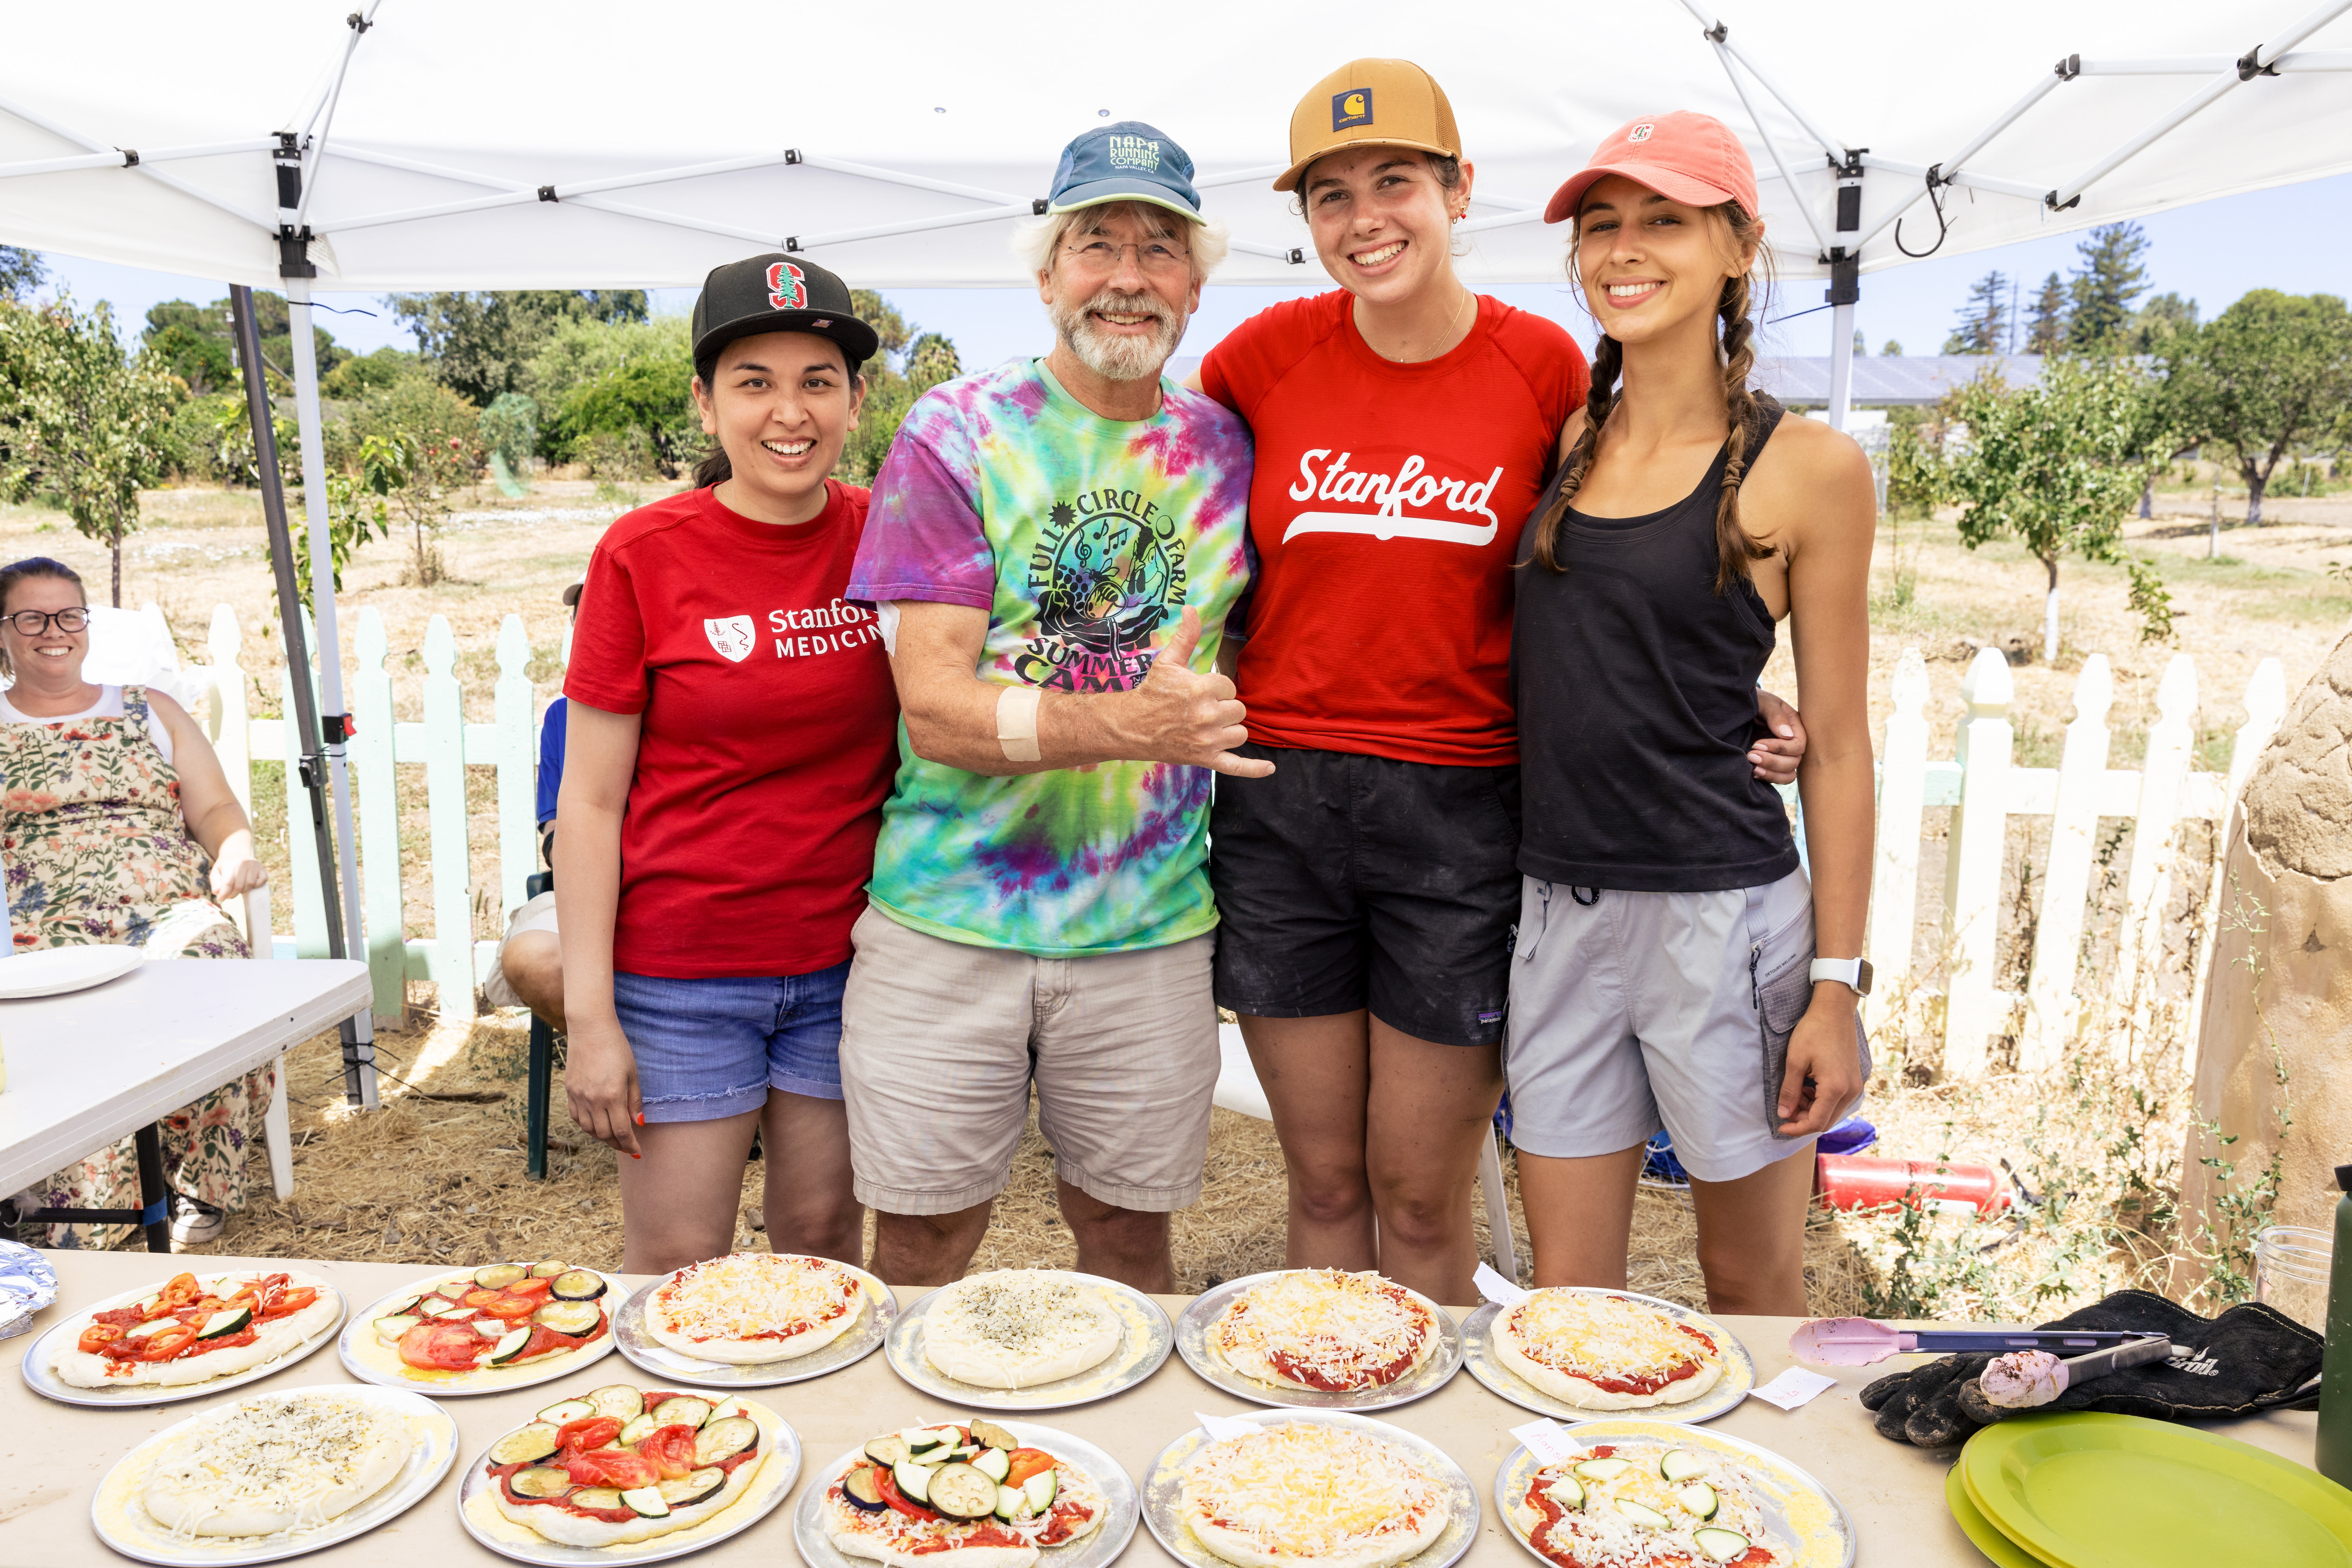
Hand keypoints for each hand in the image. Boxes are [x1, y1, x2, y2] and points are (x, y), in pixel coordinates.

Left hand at [209, 856, 266, 898]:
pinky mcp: (262, 869)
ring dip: (243, 891)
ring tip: (238, 889)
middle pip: (239, 886)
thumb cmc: (226, 866)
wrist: (237, 854)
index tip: (220, 899)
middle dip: (232, 894)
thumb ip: (215, 883)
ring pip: (249, 885)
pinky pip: (260, 882)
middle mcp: (243, 863)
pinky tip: (249, 885)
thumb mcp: (216, 872)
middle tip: (229, 895)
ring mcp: (254, 865)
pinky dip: (255, 886)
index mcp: (230, 863)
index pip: (228, 883)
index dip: (224, 893)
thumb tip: (217, 893)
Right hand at [563, 1015, 642, 1157]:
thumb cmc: (616, 1048)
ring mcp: (578, 1096)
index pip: (622, 1131)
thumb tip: (638, 1123)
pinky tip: (595, 1123)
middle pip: (604, 1134)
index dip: (630, 1145)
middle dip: (617, 1144)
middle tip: (626, 1146)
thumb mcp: (632, 1073)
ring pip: (588, 1129)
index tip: (636, 1152)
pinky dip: (586, 1125)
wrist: (590, 1029)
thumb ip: (634, 1100)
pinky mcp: (569, 1090)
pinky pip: (576, 1117)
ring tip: (612, 1137)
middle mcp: (593, 1100)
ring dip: (601, 1137)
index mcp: (612, 1096)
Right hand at [1124, 608, 1274, 777]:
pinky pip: (1236, 767)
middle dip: (1224, 707)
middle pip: (1238, 709)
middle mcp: (1206, 716)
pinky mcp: (1205, 759)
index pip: (1229, 686)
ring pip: (1240, 733)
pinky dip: (1254, 769)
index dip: (1217, 687)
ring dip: (1230, 728)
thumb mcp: (1167, 661)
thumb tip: (1192, 608)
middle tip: (1204, 707)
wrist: (1131, 727)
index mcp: (1200, 690)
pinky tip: (1269, 769)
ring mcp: (1207, 741)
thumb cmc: (1151, 692)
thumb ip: (1186, 637)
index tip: (1201, 690)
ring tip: (1211, 725)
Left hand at [1751, 688, 1806, 784]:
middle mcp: (1791, 743)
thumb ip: (1775, 715)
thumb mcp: (1763, 702)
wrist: (1735, 710)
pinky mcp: (1770, 764)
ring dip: (1771, 773)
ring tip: (1752, 768)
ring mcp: (1781, 755)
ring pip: (1788, 774)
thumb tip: (1787, 735)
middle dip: (1773, 761)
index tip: (1758, 744)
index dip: (1780, 748)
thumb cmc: (1752, 702)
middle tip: (1751, 755)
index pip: (1798, 745)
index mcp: (1794, 727)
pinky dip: (1767, 778)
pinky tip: (1752, 773)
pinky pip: (1777, 778)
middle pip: (1794, 762)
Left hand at [1776, 987, 1864, 1136]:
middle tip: (1786, 1108)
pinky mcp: (1854, 1080)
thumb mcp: (1795, 1061)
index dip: (1797, 1128)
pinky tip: (1807, 1088)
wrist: (1834, 1011)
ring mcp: (1855, 1086)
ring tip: (1795, 1093)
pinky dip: (1821, 1100)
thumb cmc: (1813, 1032)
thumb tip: (1784, 1114)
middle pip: (1826, 1120)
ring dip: (1812, 1109)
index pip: (1817, 1122)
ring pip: (1832, 1111)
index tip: (1781, 1127)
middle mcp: (1850, 1091)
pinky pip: (1837, 1100)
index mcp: (1835, 1088)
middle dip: (1804, 1120)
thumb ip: (1790, 1091)